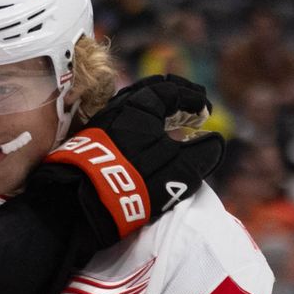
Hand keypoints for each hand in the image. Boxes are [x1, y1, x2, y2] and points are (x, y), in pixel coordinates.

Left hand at [37, 74, 224, 241]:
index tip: (205, 112)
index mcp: (140, 106)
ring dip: (154, 112)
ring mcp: (100, 123)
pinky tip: (143, 140)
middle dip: (173, 99)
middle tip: (190, 112)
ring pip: (131, 108)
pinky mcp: (89, 141)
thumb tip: (213, 142)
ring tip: (169, 125)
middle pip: (149, 92)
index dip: (193, 99)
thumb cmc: (135, 182)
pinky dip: (137, 125)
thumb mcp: (179, 172)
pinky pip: (119, 123)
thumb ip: (202, 154)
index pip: (172, 90)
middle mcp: (117, 107)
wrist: (79, 203)